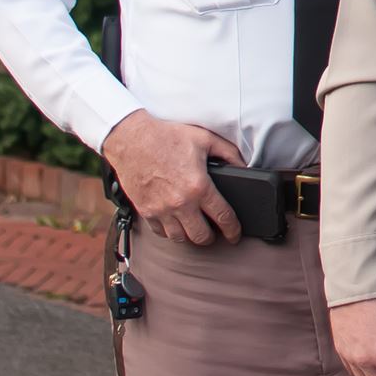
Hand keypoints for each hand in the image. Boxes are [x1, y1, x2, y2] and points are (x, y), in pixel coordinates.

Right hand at [100, 111, 242, 245]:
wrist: (132, 139)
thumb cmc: (166, 137)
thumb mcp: (204, 139)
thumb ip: (228, 153)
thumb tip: (244, 166)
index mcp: (199, 186)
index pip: (223, 218)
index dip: (233, 230)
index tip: (235, 235)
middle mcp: (181, 203)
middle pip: (201, 236)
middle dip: (212, 237)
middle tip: (215, 231)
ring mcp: (161, 210)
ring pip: (181, 238)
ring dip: (190, 235)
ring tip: (195, 226)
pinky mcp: (146, 211)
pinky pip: (161, 233)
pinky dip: (170, 231)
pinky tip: (176, 222)